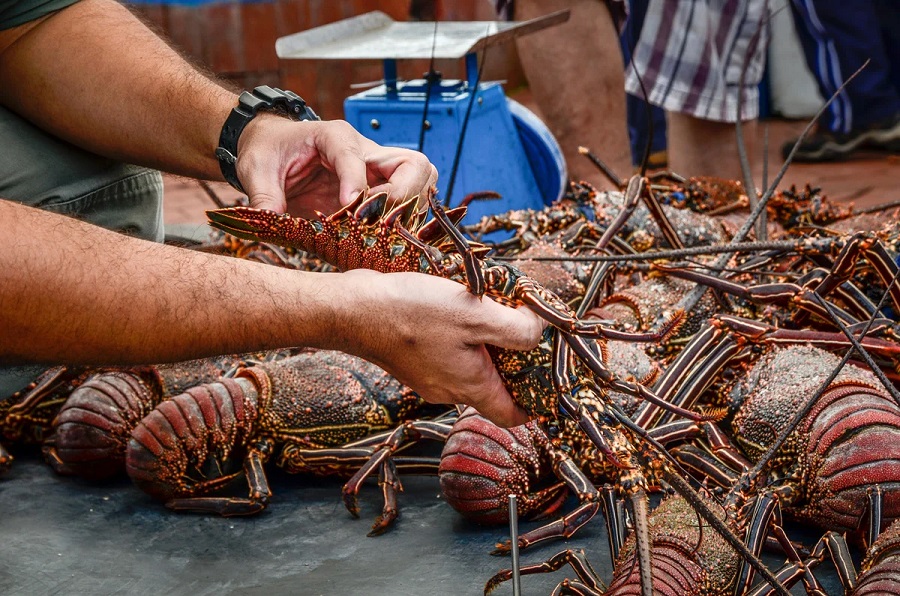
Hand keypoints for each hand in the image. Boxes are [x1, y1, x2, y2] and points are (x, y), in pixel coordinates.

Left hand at [235, 115, 437, 217]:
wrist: (272, 149)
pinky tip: (382, 237)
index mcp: (335, 136)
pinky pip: (410, 202)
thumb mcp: (256, 169)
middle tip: (377, 219)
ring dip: (409, 210)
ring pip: (421, 182)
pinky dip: (404, 221)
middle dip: (404, 195)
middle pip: (413, 165)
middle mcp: (365, 151)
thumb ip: (264, 194)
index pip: (358, 157)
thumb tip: (269, 220)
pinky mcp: (378, 190)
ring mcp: (376, 172)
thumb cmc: (268, 152)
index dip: (357, 184)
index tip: (347, 207)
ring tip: (382, 230)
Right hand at [327, 270, 545, 426]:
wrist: (353, 310)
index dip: (535, 404)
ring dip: (484, 343)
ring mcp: (428, 375)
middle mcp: (449, 389)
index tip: (548, 383)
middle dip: (512, 362)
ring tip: (489, 309)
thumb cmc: (412, 314)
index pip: (513, 416)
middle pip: (493, 387)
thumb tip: (537, 331)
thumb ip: (517, 329)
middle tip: (523, 328)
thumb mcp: (477, 316)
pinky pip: (447, 353)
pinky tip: (456, 306)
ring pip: (470, 367)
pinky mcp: (412, 357)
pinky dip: (460, 335)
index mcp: (471, 387)